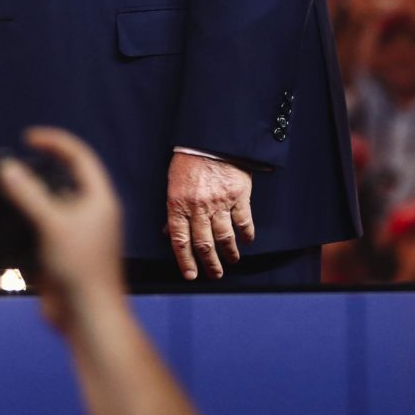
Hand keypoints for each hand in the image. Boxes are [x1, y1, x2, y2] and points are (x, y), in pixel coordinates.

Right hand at [0, 128, 123, 333]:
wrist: (88, 316)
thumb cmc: (80, 265)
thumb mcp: (52, 223)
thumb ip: (28, 194)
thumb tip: (6, 167)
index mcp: (98, 199)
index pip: (79, 157)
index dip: (55, 142)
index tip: (27, 137)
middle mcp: (89, 213)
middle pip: (61, 180)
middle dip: (36, 172)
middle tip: (9, 168)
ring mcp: (75, 234)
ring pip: (48, 206)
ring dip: (26, 199)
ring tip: (0, 193)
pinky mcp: (61, 253)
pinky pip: (40, 229)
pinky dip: (24, 223)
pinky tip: (3, 222)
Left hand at [166, 152, 255, 279]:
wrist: (212, 139)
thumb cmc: (189, 161)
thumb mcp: (173, 183)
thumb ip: (172, 210)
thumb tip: (167, 233)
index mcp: (178, 203)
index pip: (180, 240)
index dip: (185, 261)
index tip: (191, 275)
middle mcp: (198, 207)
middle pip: (203, 243)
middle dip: (209, 264)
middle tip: (215, 274)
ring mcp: (220, 202)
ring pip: (225, 237)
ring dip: (229, 253)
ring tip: (231, 261)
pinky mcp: (239, 196)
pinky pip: (244, 222)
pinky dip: (246, 235)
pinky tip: (247, 241)